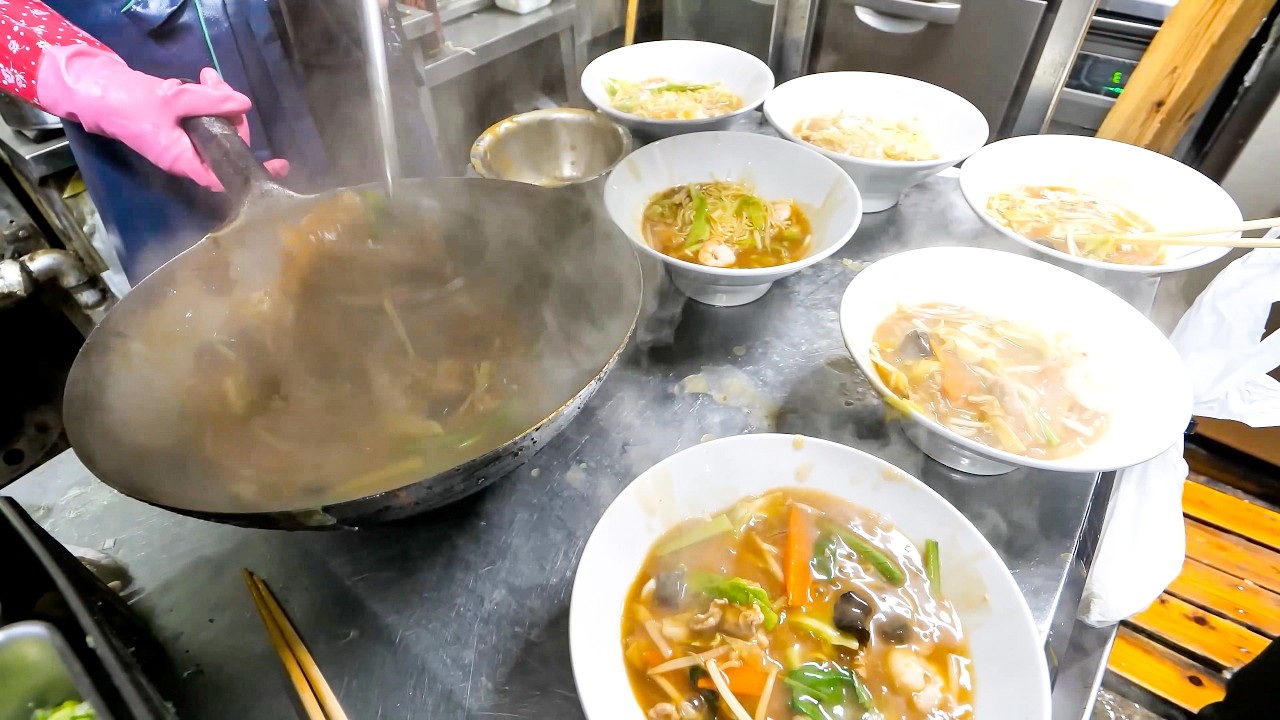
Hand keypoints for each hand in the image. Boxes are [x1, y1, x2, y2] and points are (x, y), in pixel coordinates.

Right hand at [36, 46, 287, 191]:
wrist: (96, 92)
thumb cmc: (130, 104)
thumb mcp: (173, 100)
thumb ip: (210, 101)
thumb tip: (243, 103)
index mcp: (184, 162)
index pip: (226, 178)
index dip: (252, 174)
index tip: (278, 166)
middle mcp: (186, 157)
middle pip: (226, 145)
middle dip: (232, 116)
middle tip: (221, 87)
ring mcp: (183, 142)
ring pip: (216, 128)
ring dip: (219, 101)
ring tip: (210, 76)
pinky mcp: (179, 127)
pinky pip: (203, 119)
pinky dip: (207, 100)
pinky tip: (205, 79)